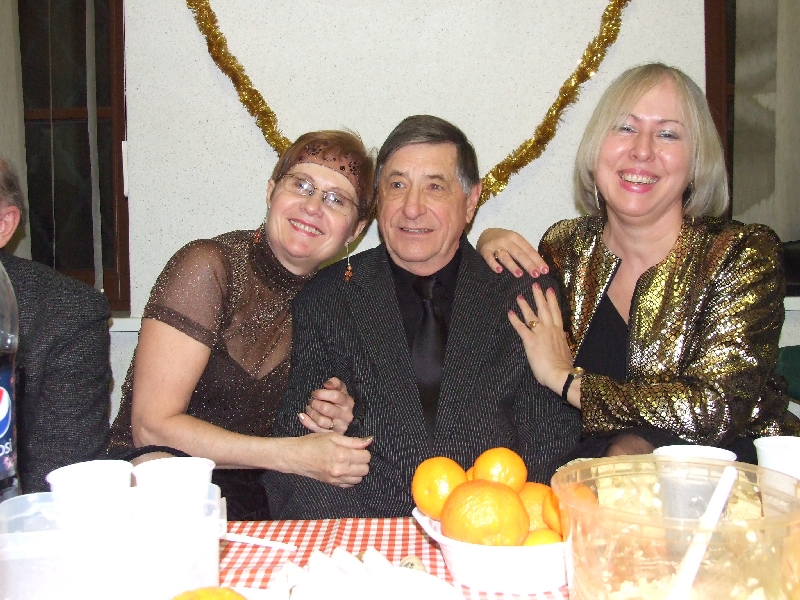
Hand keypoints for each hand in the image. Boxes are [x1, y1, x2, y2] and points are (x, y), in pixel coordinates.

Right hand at [286, 433, 372, 486]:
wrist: (296, 456)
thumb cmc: (312, 443)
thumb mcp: (333, 436)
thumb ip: (353, 441)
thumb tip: (369, 440)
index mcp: (342, 455)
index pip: (366, 456)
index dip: (363, 450)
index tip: (357, 447)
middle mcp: (340, 469)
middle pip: (365, 469)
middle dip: (362, 461)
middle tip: (353, 454)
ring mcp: (336, 478)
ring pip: (359, 479)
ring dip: (357, 470)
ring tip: (348, 462)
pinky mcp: (332, 483)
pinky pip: (349, 484)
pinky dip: (350, 478)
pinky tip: (344, 469)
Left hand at [298, 377, 354, 433]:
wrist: (343, 416)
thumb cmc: (339, 401)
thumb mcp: (340, 390)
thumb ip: (335, 383)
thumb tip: (327, 384)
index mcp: (348, 402)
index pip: (336, 396)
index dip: (322, 393)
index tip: (314, 393)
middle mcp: (346, 415)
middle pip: (327, 409)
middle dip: (315, 404)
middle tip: (311, 401)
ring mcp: (340, 426)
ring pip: (322, 421)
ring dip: (312, 413)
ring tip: (308, 408)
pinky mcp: (332, 434)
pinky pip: (317, 430)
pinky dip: (308, 423)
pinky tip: (302, 416)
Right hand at [477, 228, 548, 277]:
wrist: (485, 235)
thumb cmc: (504, 242)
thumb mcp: (515, 243)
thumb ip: (525, 252)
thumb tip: (540, 267)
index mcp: (517, 238)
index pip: (529, 250)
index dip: (537, 260)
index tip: (545, 271)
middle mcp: (506, 240)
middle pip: (519, 253)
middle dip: (528, 264)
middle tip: (536, 274)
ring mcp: (495, 245)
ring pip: (505, 256)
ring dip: (512, 265)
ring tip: (520, 274)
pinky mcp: (485, 250)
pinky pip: (489, 258)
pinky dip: (494, 264)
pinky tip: (499, 271)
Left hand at [508, 283, 576, 405]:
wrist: (560, 374)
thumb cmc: (563, 367)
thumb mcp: (566, 351)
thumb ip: (563, 342)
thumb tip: (564, 337)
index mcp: (560, 332)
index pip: (556, 313)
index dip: (552, 301)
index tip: (550, 290)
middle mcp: (550, 329)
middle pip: (545, 309)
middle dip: (539, 296)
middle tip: (535, 284)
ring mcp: (540, 334)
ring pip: (532, 315)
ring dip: (525, 304)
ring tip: (520, 295)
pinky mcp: (530, 341)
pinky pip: (521, 327)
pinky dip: (515, 319)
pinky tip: (510, 312)